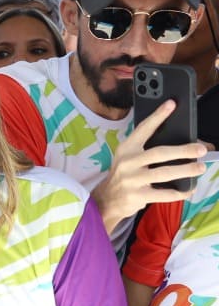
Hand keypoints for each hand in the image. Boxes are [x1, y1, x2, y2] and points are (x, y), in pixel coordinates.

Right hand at [91, 99, 207, 229]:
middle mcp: (128, 163)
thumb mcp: (128, 159)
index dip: (157, 116)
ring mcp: (132, 180)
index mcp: (127, 149)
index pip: (143, 129)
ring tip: (200, 168)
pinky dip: (179, 192)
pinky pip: (163, 194)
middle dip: (182, 151)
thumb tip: (182, 146)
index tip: (171, 104)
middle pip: (159, 153)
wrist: (106, 200)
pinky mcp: (137, 196)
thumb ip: (148, 151)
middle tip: (200, 150)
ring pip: (164, 173)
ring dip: (185, 171)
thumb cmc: (124, 175)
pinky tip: (189, 189)